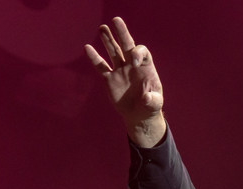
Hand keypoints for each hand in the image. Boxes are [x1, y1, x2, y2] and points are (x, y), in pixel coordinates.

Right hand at [84, 17, 165, 146]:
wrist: (139, 115)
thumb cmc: (150, 107)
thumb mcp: (155, 105)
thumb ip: (153, 100)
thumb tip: (146, 98)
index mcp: (145, 68)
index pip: (141, 52)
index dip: (137, 52)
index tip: (132, 60)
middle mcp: (132, 65)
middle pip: (127, 45)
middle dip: (122, 33)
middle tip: (116, 20)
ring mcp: (120, 70)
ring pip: (113, 52)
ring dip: (108, 40)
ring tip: (103, 27)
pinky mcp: (109, 79)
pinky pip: (101, 66)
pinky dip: (94, 58)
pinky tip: (88, 48)